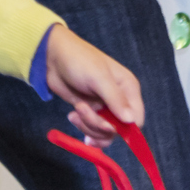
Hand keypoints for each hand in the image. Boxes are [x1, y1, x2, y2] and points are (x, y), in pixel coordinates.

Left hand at [44, 24, 142, 144]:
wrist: (52, 57)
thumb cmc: (79, 61)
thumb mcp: (98, 78)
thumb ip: (115, 99)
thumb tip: (131, 121)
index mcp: (128, 88)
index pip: (137, 119)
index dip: (124, 128)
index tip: (106, 126)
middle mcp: (119, 100)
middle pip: (119, 130)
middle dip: (99, 126)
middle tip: (82, 109)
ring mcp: (104, 108)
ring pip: (105, 132)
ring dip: (88, 126)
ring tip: (76, 109)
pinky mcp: (91, 112)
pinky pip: (93, 131)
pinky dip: (83, 128)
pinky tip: (73, 116)